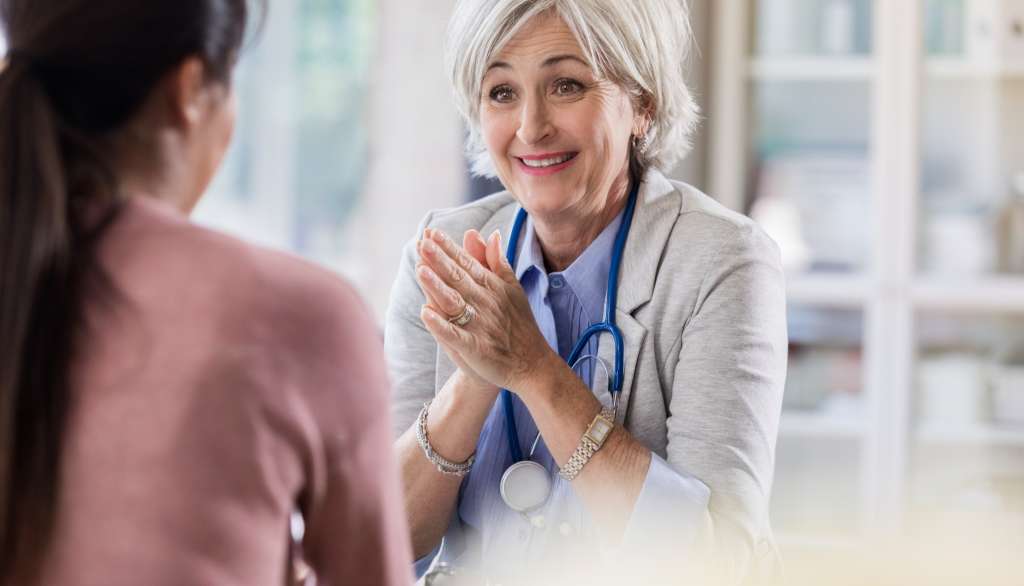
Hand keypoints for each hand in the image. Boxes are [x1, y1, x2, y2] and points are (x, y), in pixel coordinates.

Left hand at [414, 228, 551, 391]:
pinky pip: (455, 335)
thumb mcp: (512, 288)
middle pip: (458, 278)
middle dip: (440, 260)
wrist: (531, 364)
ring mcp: (480, 325)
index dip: (449, 248)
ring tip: (420, 270)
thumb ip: (497, 261)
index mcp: (491, 287)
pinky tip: (425, 313)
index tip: (431, 232)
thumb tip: (490, 233)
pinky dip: (441, 325)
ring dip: (437, 287)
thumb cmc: (518, 324)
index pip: (466, 263)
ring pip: (454, 302)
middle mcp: (484, 303)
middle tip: (423, 242)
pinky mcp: (475, 348)